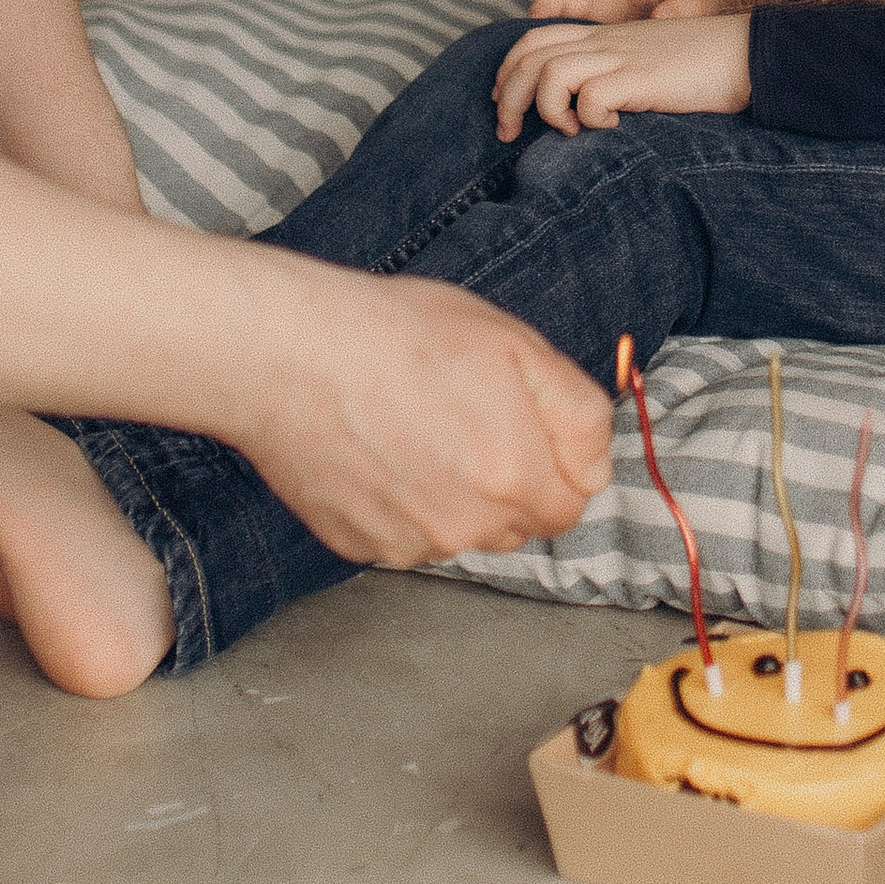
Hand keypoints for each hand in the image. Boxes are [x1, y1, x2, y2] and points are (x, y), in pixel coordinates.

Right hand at [236, 263, 615, 564]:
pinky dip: (404, 502)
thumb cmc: (400, 336)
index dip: (556, 460)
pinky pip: (409, 534)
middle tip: (466, 414)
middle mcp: (467, 528)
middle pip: (518, 521)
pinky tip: (381, 449)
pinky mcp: (363, 548)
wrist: (290, 355)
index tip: (523, 421)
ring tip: (417, 425)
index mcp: (516, 480)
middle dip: (510, 478)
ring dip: (456, 492)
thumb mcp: (517, 344)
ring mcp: (411, 544)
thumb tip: (594, 463)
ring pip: (462, 529)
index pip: (572, 503)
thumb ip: (578, 412)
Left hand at [493, 10, 753, 138]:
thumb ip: (612, 77)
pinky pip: (592, 96)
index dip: (507, 71)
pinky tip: (608, 127)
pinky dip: (588, 117)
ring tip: (565, 131)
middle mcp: (605, 41)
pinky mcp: (644, 77)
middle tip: (509, 133)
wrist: (746, 53)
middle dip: (507, 98)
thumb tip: (579, 112)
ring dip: (543, 108)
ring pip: (550, 72)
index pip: (532, 39)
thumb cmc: (699, 68)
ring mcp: (623, 56)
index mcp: (603, 36)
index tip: (505, 105)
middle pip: (528, 55)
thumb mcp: (644, 65)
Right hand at [521, 0, 728, 24]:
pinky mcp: (593, 32)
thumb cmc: (710, 11)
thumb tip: (661, 18)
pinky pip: (565, 27)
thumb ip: (689, 6)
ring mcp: (597, 6)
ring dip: (543, 1)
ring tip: (534, 20)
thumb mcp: (710, 3)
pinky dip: (551, 32)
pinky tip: (542, 43)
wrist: (710, 41)